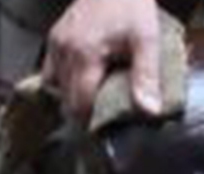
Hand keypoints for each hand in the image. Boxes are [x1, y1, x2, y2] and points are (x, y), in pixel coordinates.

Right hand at [43, 0, 161, 121]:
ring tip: (95, 104)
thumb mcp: (147, 40)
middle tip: (105, 120)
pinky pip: (53, 72)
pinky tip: (84, 85)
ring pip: (57, 88)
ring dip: (74, 100)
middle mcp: (63, 51)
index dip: (93, 122)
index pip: (80, 104)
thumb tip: (149, 111)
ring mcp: (55, 44)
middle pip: (67, 100)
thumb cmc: (131, 5)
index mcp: (84, 54)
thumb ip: (146, 76)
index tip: (108, 130)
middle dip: (84, 114)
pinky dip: (66, 84)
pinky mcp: (54, 39)